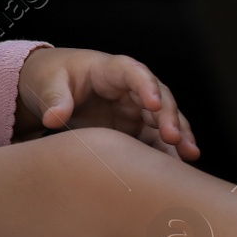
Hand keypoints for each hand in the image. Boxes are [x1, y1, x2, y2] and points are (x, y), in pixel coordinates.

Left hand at [12, 47, 200, 159]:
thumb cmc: (52, 77)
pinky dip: (165, 151)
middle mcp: (131, 88)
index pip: (134, 72)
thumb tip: (53, 118)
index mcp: (111, 69)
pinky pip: (154, 139)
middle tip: (174, 137)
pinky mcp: (133, 128)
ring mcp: (135, 108)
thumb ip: (54, 100)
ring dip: (177, 136)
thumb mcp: (48, 84)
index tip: (153, 103)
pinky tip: (175, 167)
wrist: (50, 89)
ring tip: (188, 155)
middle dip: (169, 116)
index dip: (146, 85)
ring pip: (163, 120)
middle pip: (158, 97)